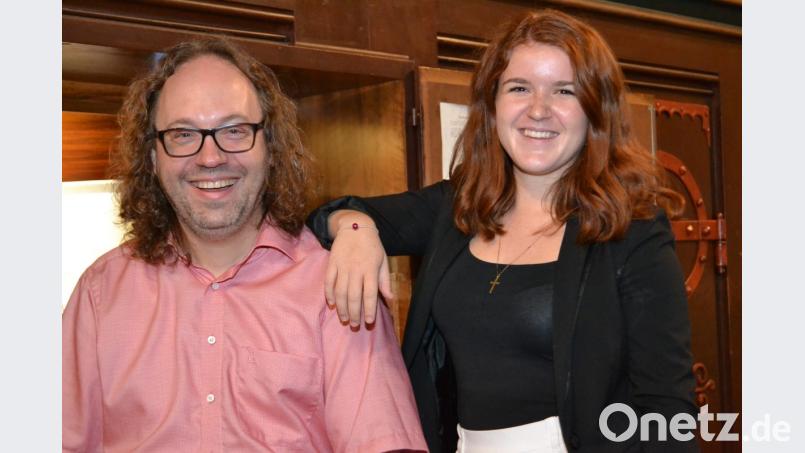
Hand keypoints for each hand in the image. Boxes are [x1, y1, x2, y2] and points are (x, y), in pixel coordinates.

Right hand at [325, 211, 393, 326]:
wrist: (355, 226)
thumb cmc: (372, 246)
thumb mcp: (383, 260)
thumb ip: (385, 280)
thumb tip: (390, 298)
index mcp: (370, 269)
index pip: (370, 294)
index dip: (369, 309)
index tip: (369, 322)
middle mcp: (356, 269)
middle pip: (354, 296)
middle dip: (354, 313)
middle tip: (354, 325)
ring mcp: (342, 266)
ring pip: (340, 291)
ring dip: (341, 308)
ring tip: (344, 319)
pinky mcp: (332, 263)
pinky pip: (328, 281)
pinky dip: (329, 294)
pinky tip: (332, 304)